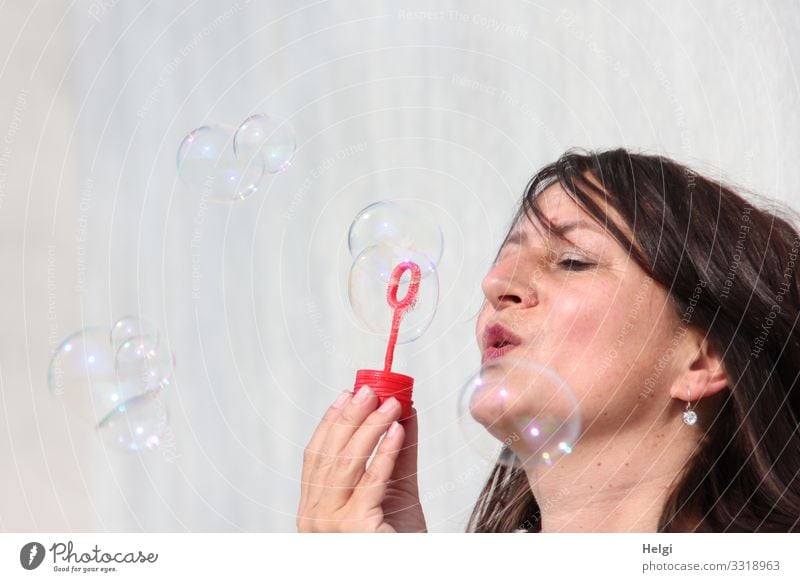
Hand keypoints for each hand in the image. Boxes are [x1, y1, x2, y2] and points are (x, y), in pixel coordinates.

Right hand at [297, 386, 427, 531]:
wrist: (408, 572)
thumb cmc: (399, 541)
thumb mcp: (396, 491)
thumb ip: (397, 453)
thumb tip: (404, 411)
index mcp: (315, 508)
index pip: (316, 456)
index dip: (331, 421)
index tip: (346, 393)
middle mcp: (313, 517)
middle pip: (329, 454)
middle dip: (350, 417)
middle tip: (370, 389)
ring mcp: (330, 525)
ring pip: (347, 463)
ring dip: (370, 428)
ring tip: (391, 404)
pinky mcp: (355, 529)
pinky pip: (371, 481)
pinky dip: (385, 453)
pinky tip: (397, 431)